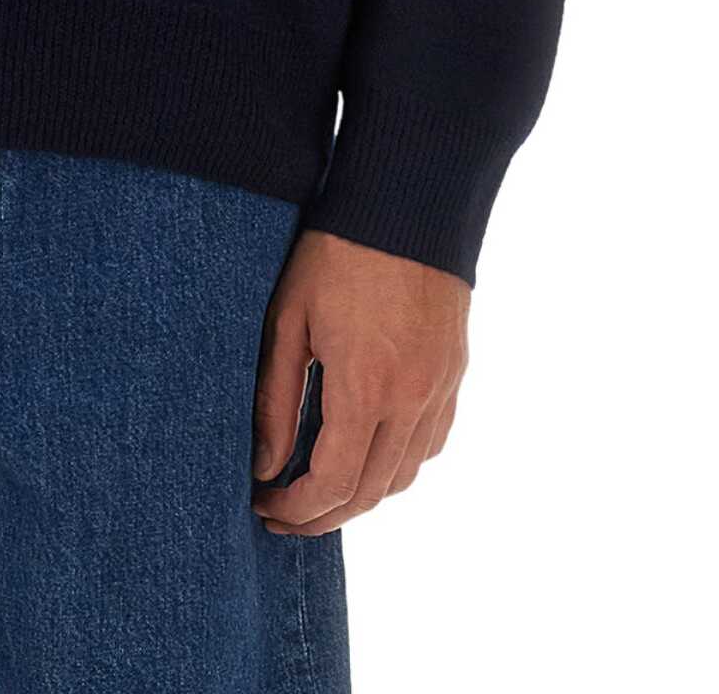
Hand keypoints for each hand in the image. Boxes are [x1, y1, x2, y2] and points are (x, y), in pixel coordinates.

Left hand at [250, 228, 467, 534]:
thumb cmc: (336, 254)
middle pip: (370, 491)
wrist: (406, 205)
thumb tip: (266, 464)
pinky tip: (366, 452)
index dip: (297, 508)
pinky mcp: (453, 374)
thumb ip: (277, 398)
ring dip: (362, 494)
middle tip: (284, 512)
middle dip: (324, 514)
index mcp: (364, 388)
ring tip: (319, 488)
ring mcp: (439, 389)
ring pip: (404, 475)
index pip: (333, 483)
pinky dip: (397, 464)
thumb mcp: (288, 320)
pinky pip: (430, 444)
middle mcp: (410, 400)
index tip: (265, 505)